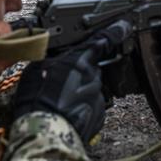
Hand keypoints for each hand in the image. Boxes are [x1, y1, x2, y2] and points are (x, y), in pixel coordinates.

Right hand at [13, 20, 132, 142]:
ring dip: (80, 90)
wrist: (44, 133)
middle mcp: (93, 77)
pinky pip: (92, 105)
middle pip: (93, 68)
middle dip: (81, 71)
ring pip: (92, 87)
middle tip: (62, 81)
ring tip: (60, 100)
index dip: (115, 32)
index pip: (103, 41)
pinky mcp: (99, 115)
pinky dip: (83, 106)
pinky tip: (68, 111)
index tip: (123, 26)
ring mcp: (98, 97)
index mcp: (80, 61)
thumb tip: (54, 57)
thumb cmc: (37, 101)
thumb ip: (53, 59)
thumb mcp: (37, 69)